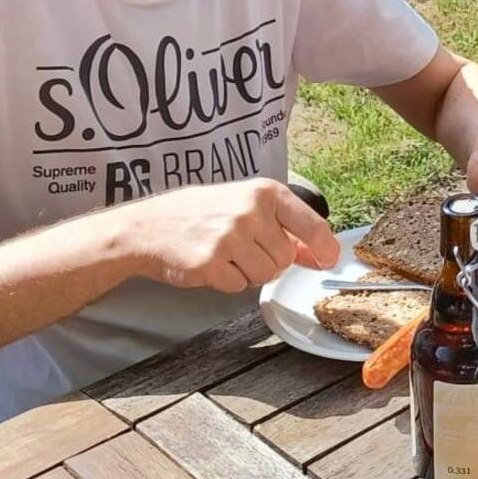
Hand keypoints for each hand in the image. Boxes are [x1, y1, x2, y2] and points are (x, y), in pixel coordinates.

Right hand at [124, 178, 341, 293]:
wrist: (147, 226)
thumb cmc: (200, 213)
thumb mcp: (246, 206)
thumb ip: (284, 226)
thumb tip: (317, 252)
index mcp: (265, 192)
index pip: (312, 224)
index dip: (325, 247)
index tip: (330, 259)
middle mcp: (250, 212)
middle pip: (286, 258)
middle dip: (270, 261)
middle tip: (244, 249)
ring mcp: (230, 238)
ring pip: (266, 275)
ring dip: (250, 273)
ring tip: (227, 254)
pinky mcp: (211, 264)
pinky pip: (239, 286)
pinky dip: (228, 281)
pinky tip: (212, 264)